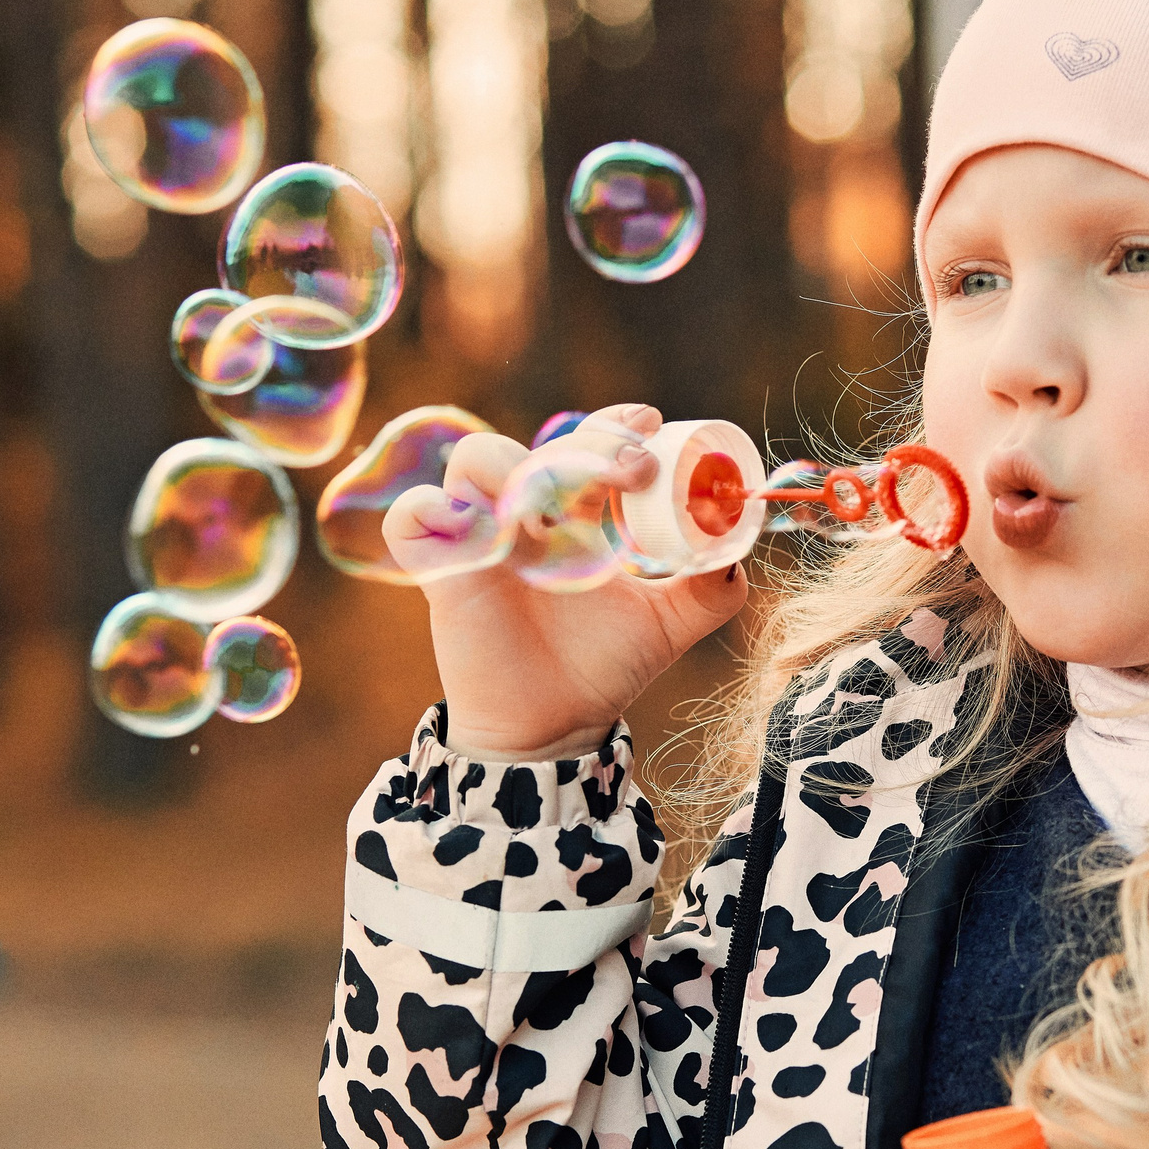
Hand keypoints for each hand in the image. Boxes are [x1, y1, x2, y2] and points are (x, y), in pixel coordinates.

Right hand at [385, 403, 747, 759]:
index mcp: (580, 514)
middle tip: (631, 472)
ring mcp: (481, 536)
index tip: (651, 424)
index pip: (590, 439)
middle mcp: (530, 515)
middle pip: (542, 444)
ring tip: (548, 510)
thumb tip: (737, 554)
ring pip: (475, 459)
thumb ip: (709, 590)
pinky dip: (428, 509)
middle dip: (588, 447)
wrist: (552, 726)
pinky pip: (411, 516)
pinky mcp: (438, 570)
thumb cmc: (601, 667)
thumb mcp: (668, 626)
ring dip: (514, 468)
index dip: (615, 422)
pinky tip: (472, 533)